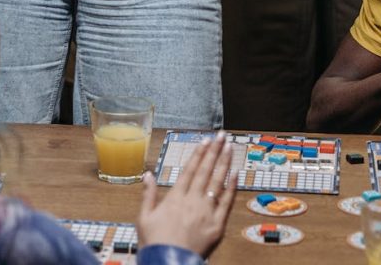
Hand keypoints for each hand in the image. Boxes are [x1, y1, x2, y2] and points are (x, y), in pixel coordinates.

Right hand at [138, 131, 236, 258]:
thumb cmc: (154, 243)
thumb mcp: (144, 217)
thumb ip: (148, 194)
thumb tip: (147, 174)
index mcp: (175, 197)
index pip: (189, 169)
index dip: (198, 154)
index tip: (205, 141)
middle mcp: (192, 201)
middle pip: (205, 171)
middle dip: (214, 152)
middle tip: (222, 137)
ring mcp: (206, 213)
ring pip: (217, 183)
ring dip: (224, 164)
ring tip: (230, 148)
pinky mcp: (217, 226)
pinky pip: (226, 204)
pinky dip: (231, 188)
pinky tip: (235, 175)